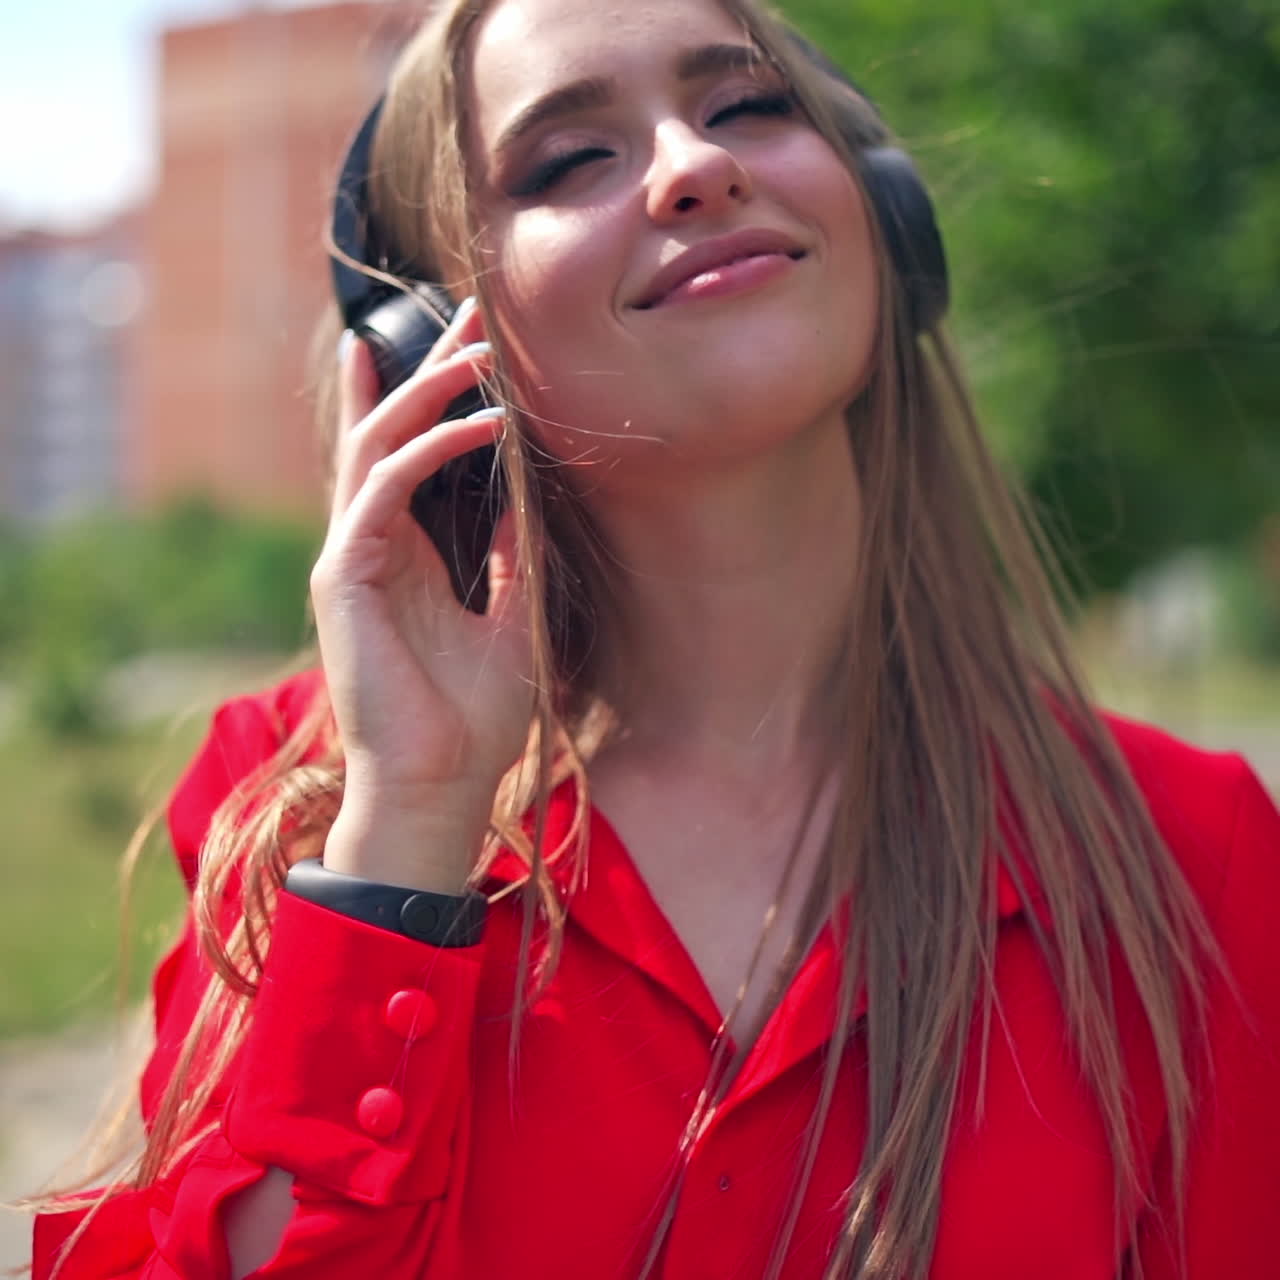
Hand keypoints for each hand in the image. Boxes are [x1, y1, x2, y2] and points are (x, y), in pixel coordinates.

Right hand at [310, 305, 533, 889]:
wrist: (441, 782)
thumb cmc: (473, 716)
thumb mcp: (508, 619)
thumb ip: (509, 559)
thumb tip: (525, 501)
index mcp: (402, 558)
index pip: (403, 459)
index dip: (420, 399)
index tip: (457, 346)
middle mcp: (369, 548)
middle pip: (386, 434)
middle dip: (425, 372)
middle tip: (468, 317)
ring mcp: (351, 558)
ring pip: (377, 446)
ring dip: (426, 393)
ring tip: (477, 350)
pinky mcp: (345, 575)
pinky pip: (383, 488)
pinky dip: (428, 448)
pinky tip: (479, 423)